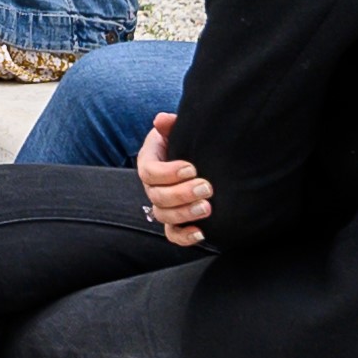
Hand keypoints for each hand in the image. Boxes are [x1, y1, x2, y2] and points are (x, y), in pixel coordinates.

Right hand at [135, 111, 211, 246]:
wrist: (197, 156)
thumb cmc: (184, 141)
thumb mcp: (177, 130)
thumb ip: (170, 125)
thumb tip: (161, 120)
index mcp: (149, 163)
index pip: (149, 172)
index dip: (168, 173)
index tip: (192, 168)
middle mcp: (152, 187)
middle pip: (157, 197)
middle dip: (182, 194)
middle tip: (207, 188)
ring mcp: (163, 206)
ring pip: (164, 216)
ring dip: (185, 214)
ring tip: (208, 208)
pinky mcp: (175, 221)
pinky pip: (173, 234)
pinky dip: (185, 237)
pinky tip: (202, 233)